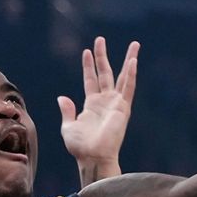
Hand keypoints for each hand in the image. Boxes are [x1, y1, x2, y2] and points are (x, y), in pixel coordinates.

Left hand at [59, 37, 139, 178]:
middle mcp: (105, 102)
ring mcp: (115, 104)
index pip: (90, 80)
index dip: (88, 66)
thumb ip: (67, 111)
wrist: (92, 157)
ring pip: (123, 77)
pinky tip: (134, 61)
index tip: (86, 51)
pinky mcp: (123, 108)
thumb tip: (62, 98)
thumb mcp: (68, 127)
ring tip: (134, 44)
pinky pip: (129, 88)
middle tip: (100, 39)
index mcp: (91, 105)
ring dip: (128, 60)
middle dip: (103, 56)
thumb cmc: (80, 147)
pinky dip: (132, 75)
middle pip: (106, 73)